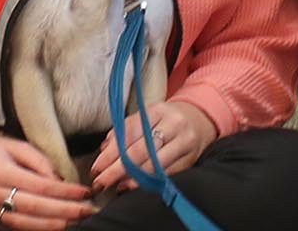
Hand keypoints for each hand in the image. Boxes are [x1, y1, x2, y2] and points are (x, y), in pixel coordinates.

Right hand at [0, 128, 90, 228]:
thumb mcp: (16, 145)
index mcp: (1, 172)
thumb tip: (59, 181)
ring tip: (76, 221)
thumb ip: (39, 162)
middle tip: (88, 210)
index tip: (85, 192)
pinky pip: (15, 229)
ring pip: (26, 225)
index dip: (66, 192)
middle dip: (66, 212)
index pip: (41, 186)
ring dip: (54, 225)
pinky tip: (54, 227)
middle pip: (36, 209)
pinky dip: (36, 230)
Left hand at [92, 99, 217, 191]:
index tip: (96, 168)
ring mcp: (184, 142)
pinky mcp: (191, 159)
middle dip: (116, 169)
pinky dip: (147, 182)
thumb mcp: (147, 116)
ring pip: (153, 164)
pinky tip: (132, 186)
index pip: (130, 133)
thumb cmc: (166, 120)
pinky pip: (166, 174)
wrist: (200, 119)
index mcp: (158, 110)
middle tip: (100, 182)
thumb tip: (104, 149)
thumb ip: (124, 130)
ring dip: (130, 178)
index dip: (111, 153)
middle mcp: (173, 124)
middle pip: (140, 150)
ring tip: (114, 186)